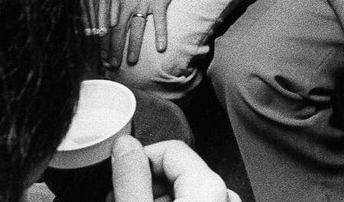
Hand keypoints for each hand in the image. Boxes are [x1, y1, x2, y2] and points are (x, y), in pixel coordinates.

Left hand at [106, 0, 181, 68]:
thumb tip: (111, 9)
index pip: (108, 24)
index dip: (104, 41)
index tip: (101, 57)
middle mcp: (129, 2)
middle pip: (118, 30)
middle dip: (114, 50)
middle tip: (112, 65)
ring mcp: (144, 2)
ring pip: (137, 28)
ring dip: (134, 46)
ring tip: (132, 61)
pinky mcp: (160, 0)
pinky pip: (159, 20)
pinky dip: (160, 34)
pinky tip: (160, 47)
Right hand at [111, 135, 238, 201]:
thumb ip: (131, 178)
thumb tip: (125, 146)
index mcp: (210, 186)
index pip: (171, 149)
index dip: (139, 160)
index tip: (119, 178)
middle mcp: (225, 195)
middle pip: (178, 171)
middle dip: (146, 182)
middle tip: (120, 198)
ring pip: (185, 191)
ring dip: (156, 197)